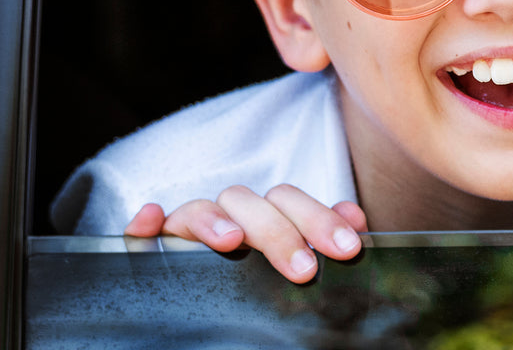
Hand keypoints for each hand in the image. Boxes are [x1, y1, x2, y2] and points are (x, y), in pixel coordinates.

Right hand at [123, 184, 367, 282]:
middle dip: (281, 232)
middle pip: (254, 204)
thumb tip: (356, 223)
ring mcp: (192, 229)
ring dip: (216, 219)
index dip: (322, 219)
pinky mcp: (155, 246)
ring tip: (232, 242)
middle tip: (303, 268)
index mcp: (270, 217)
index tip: (348, 248)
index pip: (293, 203)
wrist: (217, 321)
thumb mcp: (301, 264)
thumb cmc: (269, 284)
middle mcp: (233, 217)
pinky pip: (144, 230)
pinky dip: (145, 221)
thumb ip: (324, 241)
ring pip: (201, 207)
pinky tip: (150, 219)